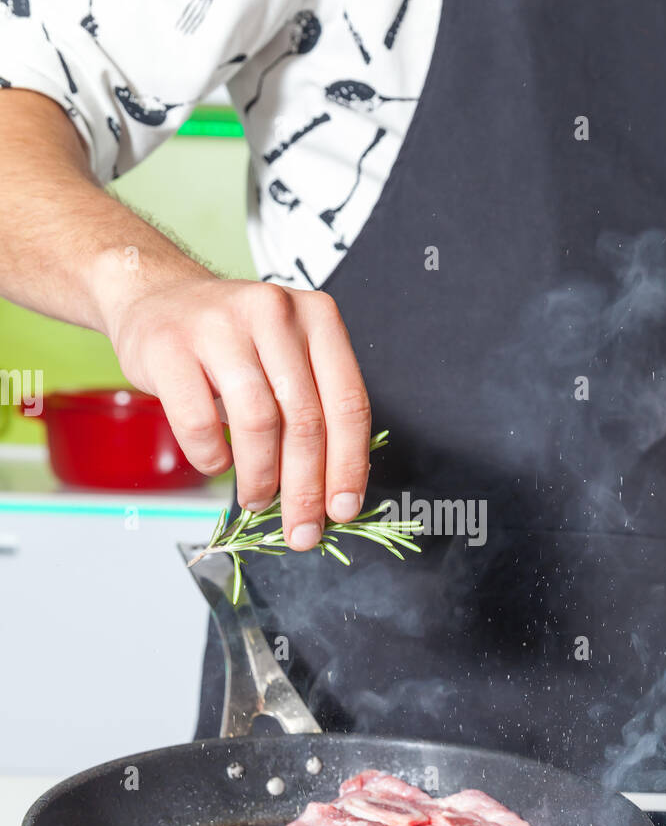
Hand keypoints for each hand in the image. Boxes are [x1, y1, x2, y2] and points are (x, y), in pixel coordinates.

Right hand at [107, 275, 370, 550]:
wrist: (156, 297)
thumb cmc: (231, 340)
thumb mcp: (286, 355)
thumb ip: (314, 407)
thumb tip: (333, 491)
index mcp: (318, 316)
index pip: (348, 403)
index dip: (349, 465)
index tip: (343, 510)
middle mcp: (274, 313)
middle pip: (305, 420)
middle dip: (305, 489)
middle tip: (300, 528)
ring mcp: (220, 326)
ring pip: (257, 423)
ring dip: (261, 477)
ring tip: (257, 499)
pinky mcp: (170, 347)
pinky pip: (199, 423)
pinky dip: (212, 458)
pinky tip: (218, 463)